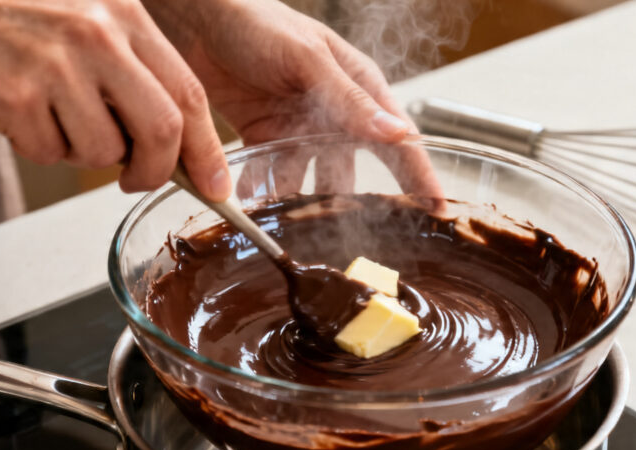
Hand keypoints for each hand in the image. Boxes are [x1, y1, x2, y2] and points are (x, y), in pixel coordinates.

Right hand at [0, 0, 228, 200]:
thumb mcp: (78, 17)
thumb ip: (129, 67)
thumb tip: (174, 141)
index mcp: (122, 12)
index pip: (188, 92)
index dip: (207, 148)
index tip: (216, 183)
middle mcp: (97, 32)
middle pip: (163, 129)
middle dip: (156, 170)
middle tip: (135, 178)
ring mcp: (57, 62)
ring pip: (104, 150)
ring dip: (82, 153)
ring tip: (50, 118)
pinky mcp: (17, 93)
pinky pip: (52, 152)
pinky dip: (40, 148)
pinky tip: (17, 112)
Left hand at [144, 0, 440, 197]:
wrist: (198, 19)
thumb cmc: (258, 23)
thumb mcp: (309, 60)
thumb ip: (351, 100)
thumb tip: (398, 134)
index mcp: (359, 89)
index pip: (398, 141)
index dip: (420, 176)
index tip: (438, 210)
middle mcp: (334, 115)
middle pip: (353, 172)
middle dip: (348, 206)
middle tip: (347, 240)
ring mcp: (299, 131)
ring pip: (310, 182)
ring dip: (298, 203)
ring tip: (289, 224)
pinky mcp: (264, 139)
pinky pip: (271, 176)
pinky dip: (262, 191)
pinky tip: (252, 201)